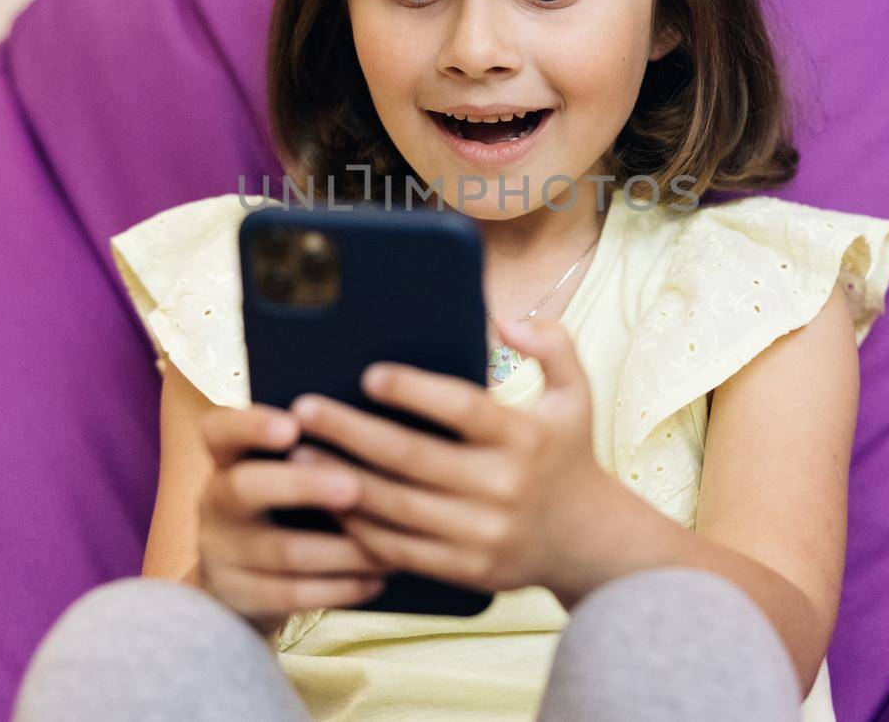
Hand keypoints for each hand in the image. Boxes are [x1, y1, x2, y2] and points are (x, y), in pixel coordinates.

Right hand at [194, 403, 396, 637]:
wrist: (242, 576)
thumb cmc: (284, 501)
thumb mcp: (280, 469)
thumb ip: (313, 449)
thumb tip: (376, 431)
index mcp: (227, 457)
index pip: (220, 429)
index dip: (251, 425)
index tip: (293, 425)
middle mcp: (215, 500)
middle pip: (246, 488)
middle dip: (302, 487)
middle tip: (354, 486)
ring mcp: (219, 551)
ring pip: (282, 550)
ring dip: (342, 550)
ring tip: (390, 545)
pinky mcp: (238, 596)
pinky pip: (292, 594)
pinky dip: (341, 588)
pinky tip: (377, 579)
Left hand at [287, 317, 620, 605]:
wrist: (590, 542)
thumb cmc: (567, 454)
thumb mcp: (577, 393)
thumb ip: (552, 344)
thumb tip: (503, 318)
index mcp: (526, 437)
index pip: (461, 408)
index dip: (413, 390)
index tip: (368, 374)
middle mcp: (504, 487)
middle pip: (412, 457)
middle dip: (350, 431)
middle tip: (304, 408)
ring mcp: (484, 534)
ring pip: (396, 507)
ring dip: (340, 478)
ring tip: (298, 452)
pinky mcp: (467, 570)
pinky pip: (400, 549)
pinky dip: (359, 526)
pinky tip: (328, 499)